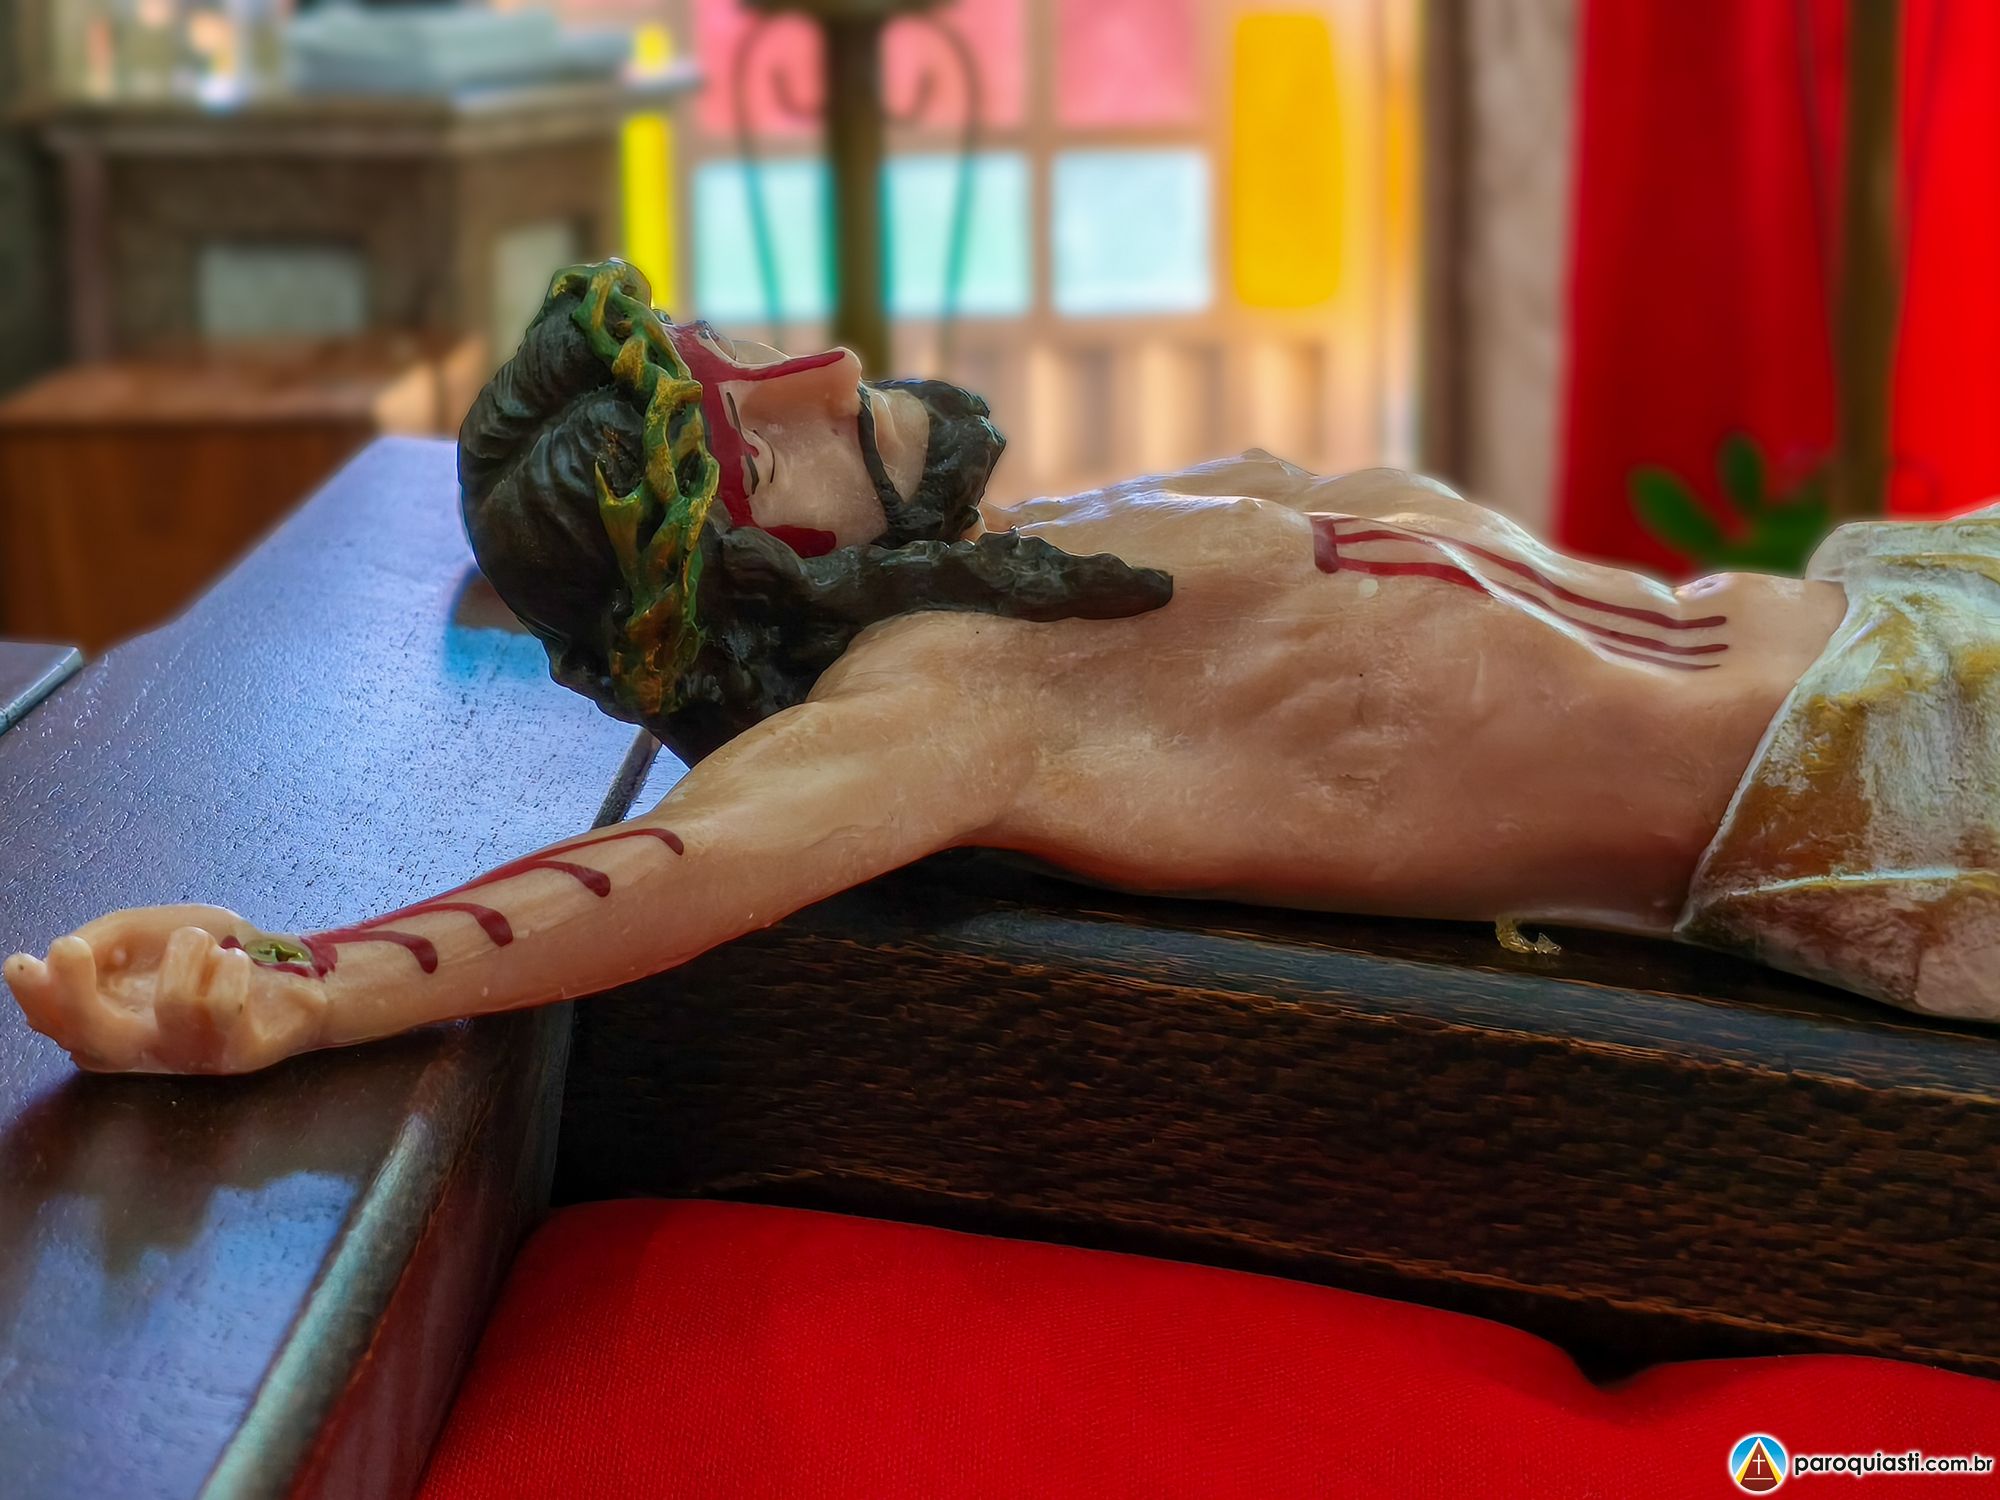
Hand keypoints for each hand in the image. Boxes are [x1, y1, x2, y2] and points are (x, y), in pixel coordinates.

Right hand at [3, 906, 328, 1073]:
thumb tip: (58, 953)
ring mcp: (189, 1056)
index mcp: (112, 1018)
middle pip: (94, 1037)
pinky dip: (232, 964)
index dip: (35, 998)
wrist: (298, 968)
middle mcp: (142, 1048)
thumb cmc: (217, 952)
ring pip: (174, 1004)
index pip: (57, 1023)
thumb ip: (107, 939)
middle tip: (68, 949)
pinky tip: (240, 966)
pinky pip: (225, 1001)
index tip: (23, 963)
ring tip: (213, 948)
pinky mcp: (237, 1056)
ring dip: (191, 950)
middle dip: (71, 993)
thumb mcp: (154, 930)